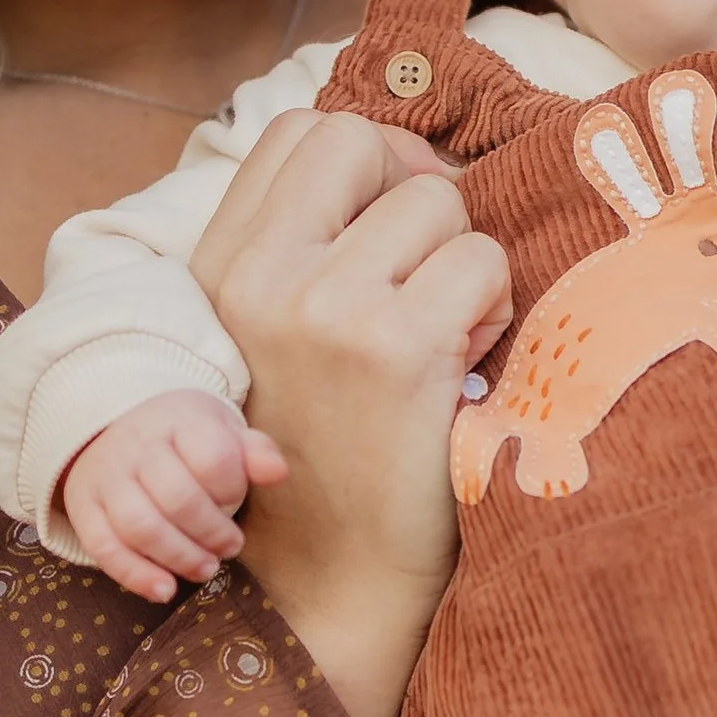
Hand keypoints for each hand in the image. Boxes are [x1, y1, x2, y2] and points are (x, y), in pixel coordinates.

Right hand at [56, 389, 288, 606]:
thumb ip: (253, 452)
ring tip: (205, 569)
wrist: (116, 424)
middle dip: (212, 533)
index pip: (214, 460)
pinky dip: (135, 575)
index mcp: (178, 420)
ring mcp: (105, 477)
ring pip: (140, 526)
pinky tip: (165, 590)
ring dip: (179, 557)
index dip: (232, 490)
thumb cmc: (183, 437)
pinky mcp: (83, 506)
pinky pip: (104, 547)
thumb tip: (277, 472)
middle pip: (178, 499)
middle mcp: (136, 446)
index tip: (235, 499)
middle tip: (230, 547)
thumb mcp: (221, 430)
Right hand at [192, 110, 511, 716]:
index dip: (367, 159)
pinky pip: (481, 263)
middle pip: (363, 141)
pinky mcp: (395, 348)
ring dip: (465, 263)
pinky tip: (469, 367)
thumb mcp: (277, 342)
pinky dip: (495, 307)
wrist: (334, 585)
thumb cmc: (326, 459)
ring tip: (449, 336)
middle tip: (433, 272)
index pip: (297, 132)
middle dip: (418, 191)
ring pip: (436, 204)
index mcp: (220, 270)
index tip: (394, 226)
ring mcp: (324, 309)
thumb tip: (407, 159)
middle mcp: (259, 279)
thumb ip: (308, 250)